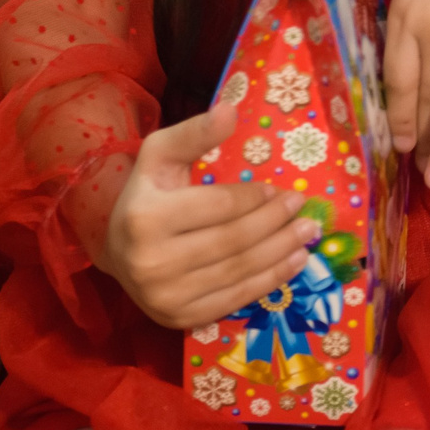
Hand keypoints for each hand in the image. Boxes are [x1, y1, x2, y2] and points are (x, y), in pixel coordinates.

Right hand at [102, 105, 320, 329]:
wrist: (120, 252)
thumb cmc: (149, 195)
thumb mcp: (161, 154)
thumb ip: (195, 132)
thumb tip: (231, 109)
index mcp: (144, 217)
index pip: (219, 206)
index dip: (256, 198)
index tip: (280, 190)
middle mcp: (150, 262)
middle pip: (234, 240)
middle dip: (276, 223)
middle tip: (304, 209)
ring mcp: (164, 297)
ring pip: (240, 271)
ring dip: (283, 251)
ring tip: (308, 233)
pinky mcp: (179, 320)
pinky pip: (236, 299)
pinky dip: (271, 280)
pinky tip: (294, 262)